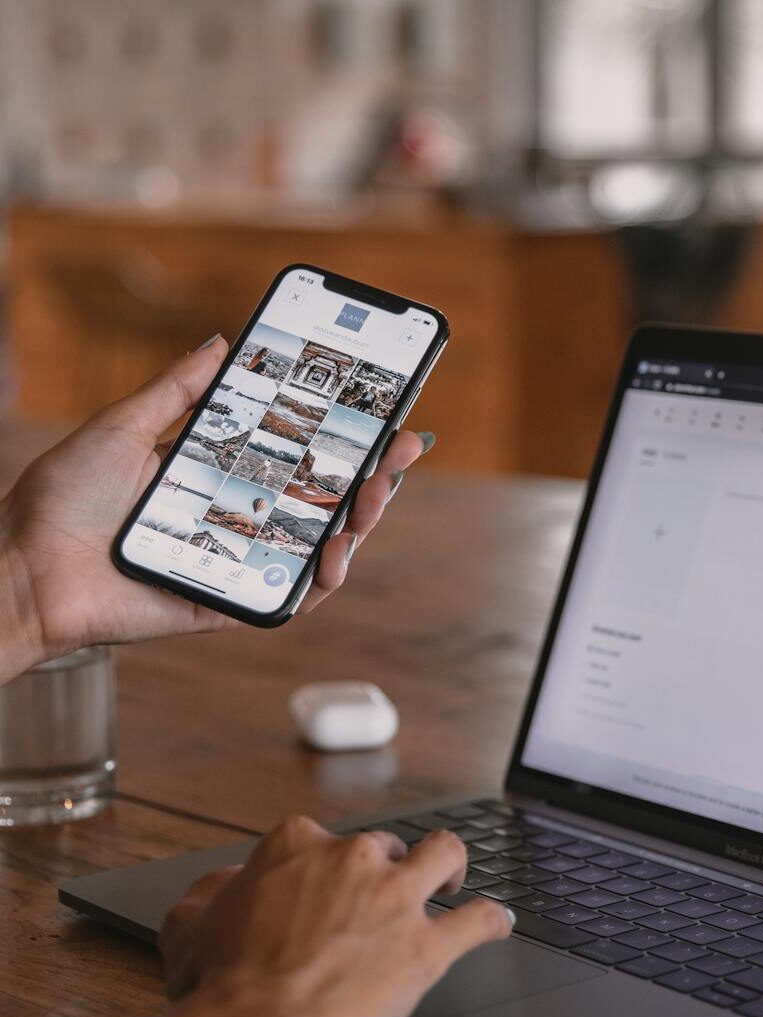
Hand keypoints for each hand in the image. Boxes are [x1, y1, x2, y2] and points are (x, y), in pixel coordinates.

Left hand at [0, 338, 428, 670]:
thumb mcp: (124, 426)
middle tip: (401, 450)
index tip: (382, 414)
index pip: (296, 455)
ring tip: (377, 496)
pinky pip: (287, 598)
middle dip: (371, 476)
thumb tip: (221, 342)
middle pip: (320, 500)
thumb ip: (177, 389)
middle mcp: (235, 519)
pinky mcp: (227, 604)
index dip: (343, 438)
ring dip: (359, 524)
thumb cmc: (63, 499)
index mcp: (218, 476)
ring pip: (317, 548)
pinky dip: (320, 581)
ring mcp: (236, 563)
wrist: (25, 568)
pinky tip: (336, 554)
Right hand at [159, 817, 512, 1016]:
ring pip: (445, 855)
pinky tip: (499, 924)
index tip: (322, 890)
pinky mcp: (426, 948)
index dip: (322, 869)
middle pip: (383, 847)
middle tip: (376, 904)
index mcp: (296, 845)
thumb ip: (213, 894)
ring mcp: (395, 899)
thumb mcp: (190, 926)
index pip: (320, 840)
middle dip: (383, 870)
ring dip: (452, 867)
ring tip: (451, 883)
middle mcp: (352, 859)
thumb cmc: (218, 990)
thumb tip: (225, 887)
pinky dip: (492, 921)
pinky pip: (477, 921)